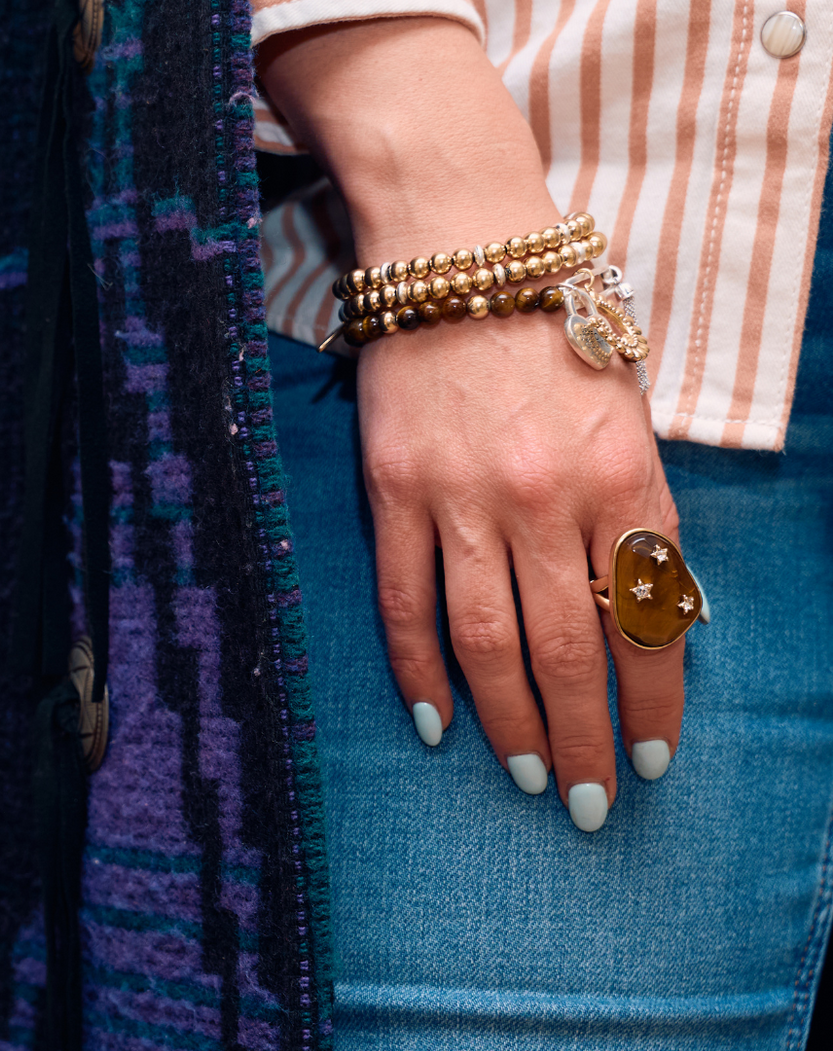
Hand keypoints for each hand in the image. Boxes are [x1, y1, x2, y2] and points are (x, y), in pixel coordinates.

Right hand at [259, 18, 683, 827]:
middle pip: (570, 650)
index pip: (650, 619)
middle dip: (588, 739)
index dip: (656, 700)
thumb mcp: (628, 408)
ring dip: (511, 723)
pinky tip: (439, 722)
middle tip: (596, 802)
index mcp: (624, 473)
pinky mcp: (394, 490)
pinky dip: (421, 670)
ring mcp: (462, 497)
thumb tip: (649, 616)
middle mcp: (546, 495)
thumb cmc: (555, 323)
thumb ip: (638, 508)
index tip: (658, 754)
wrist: (458, 248)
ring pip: (489, 641)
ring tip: (530, 777)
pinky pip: (406, 601)